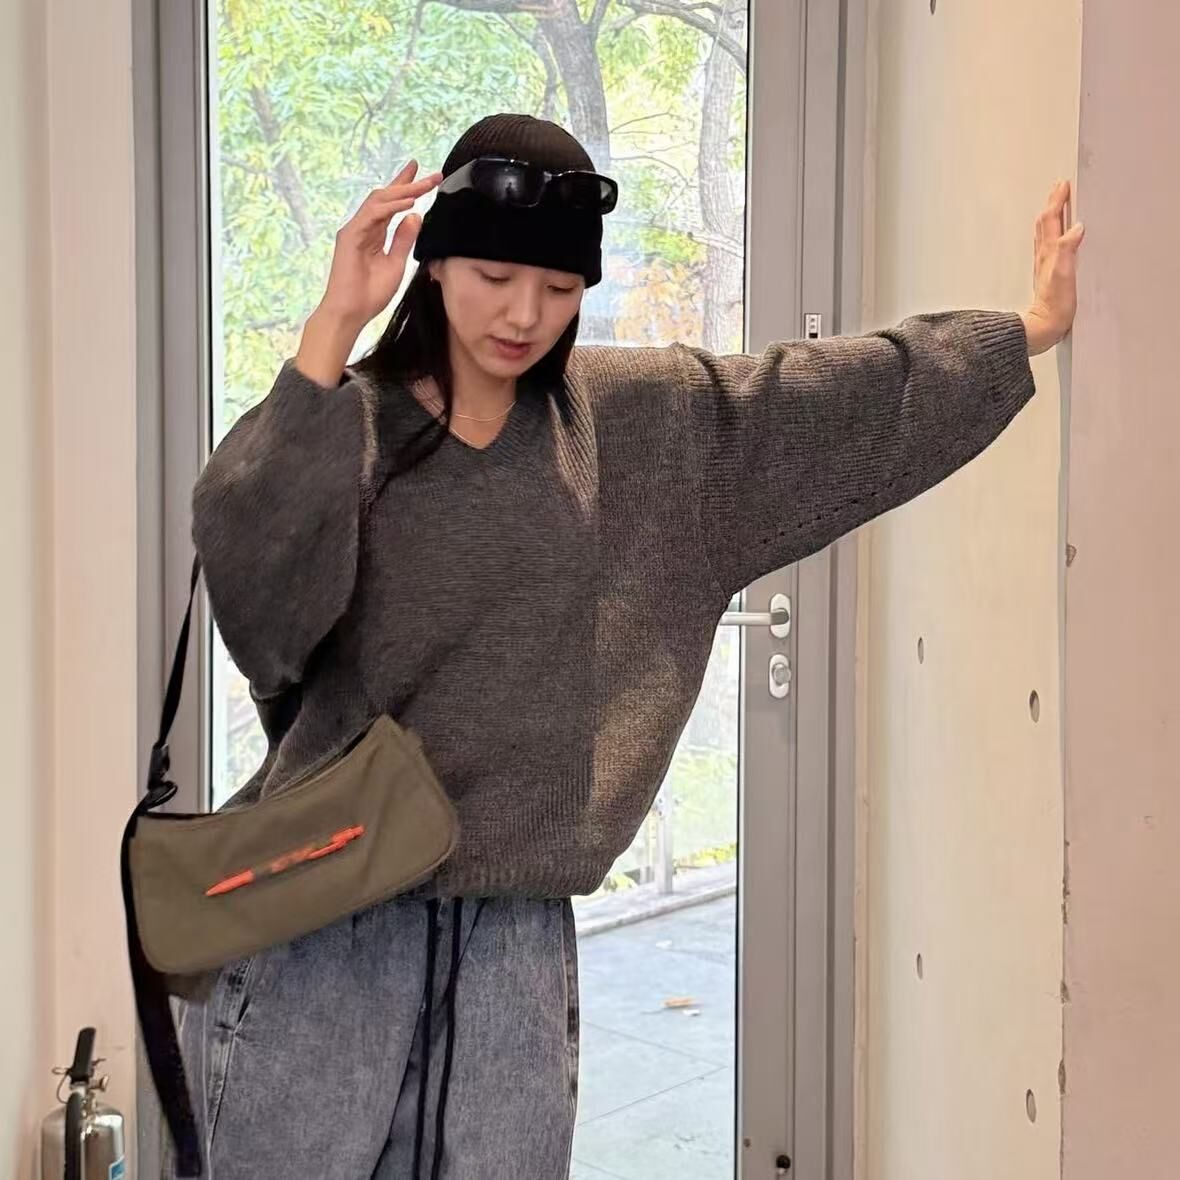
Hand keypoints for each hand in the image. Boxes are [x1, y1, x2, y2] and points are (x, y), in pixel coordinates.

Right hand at [317, 160, 442, 330]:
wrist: (351, 313)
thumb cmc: (370, 294)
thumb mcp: (396, 264)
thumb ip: (404, 240)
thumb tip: (415, 216)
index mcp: (375, 233)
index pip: (392, 205)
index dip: (406, 188)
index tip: (424, 176)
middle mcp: (364, 227)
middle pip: (386, 197)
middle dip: (408, 183)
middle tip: (432, 174)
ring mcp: (355, 229)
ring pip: (379, 201)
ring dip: (403, 191)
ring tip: (425, 186)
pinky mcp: (350, 236)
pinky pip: (373, 215)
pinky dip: (391, 207)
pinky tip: (409, 203)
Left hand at [1022, 180, 1084, 355]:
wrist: (1043, 327)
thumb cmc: (1054, 306)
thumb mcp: (1064, 275)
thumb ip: (1067, 250)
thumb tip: (1075, 227)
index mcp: (1049, 252)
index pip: (1051, 220)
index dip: (1057, 201)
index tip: (1063, 185)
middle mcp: (1044, 256)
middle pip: (1045, 223)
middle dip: (1053, 203)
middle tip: (1060, 188)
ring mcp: (1044, 265)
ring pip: (1045, 233)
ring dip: (1050, 216)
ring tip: (1057, 205)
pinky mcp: (1048, 274)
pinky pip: (1048, 246)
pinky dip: (1051, 233)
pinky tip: (1056, 237)